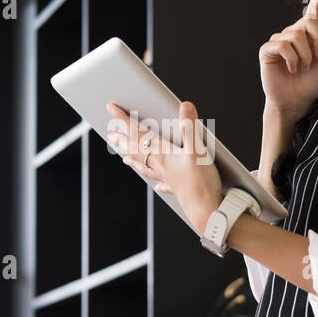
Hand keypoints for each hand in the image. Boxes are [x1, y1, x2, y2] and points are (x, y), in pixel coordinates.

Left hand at [105, 100, 223, 230]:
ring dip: (133, 160)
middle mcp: (159, 166)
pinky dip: (156, 181)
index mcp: (161, 154)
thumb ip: (189, 127)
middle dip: (122, 141)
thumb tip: (184, 106)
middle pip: (135, 150)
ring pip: (143, 167)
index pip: (136, 133)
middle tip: (111, 135)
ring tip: (124, 158)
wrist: (206, 210)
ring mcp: (166, 178)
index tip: (111, 109)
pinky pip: (161, 183)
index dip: (122, 120)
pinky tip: (156, 185)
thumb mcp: (197, 150)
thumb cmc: (200, 182)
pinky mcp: (176, 188)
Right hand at [259, 0, 317, 122]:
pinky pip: (282, 44)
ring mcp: (279, 41)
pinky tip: (292, 69)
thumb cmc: (311, 84)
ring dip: (305, 54)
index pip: (314, 11)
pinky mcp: (267, 50)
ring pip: (296, 34)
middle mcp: (293, 34)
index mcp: (308, 34)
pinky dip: (292, 58)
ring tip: (303, 67)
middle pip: (308, 21)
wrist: (296, 102)